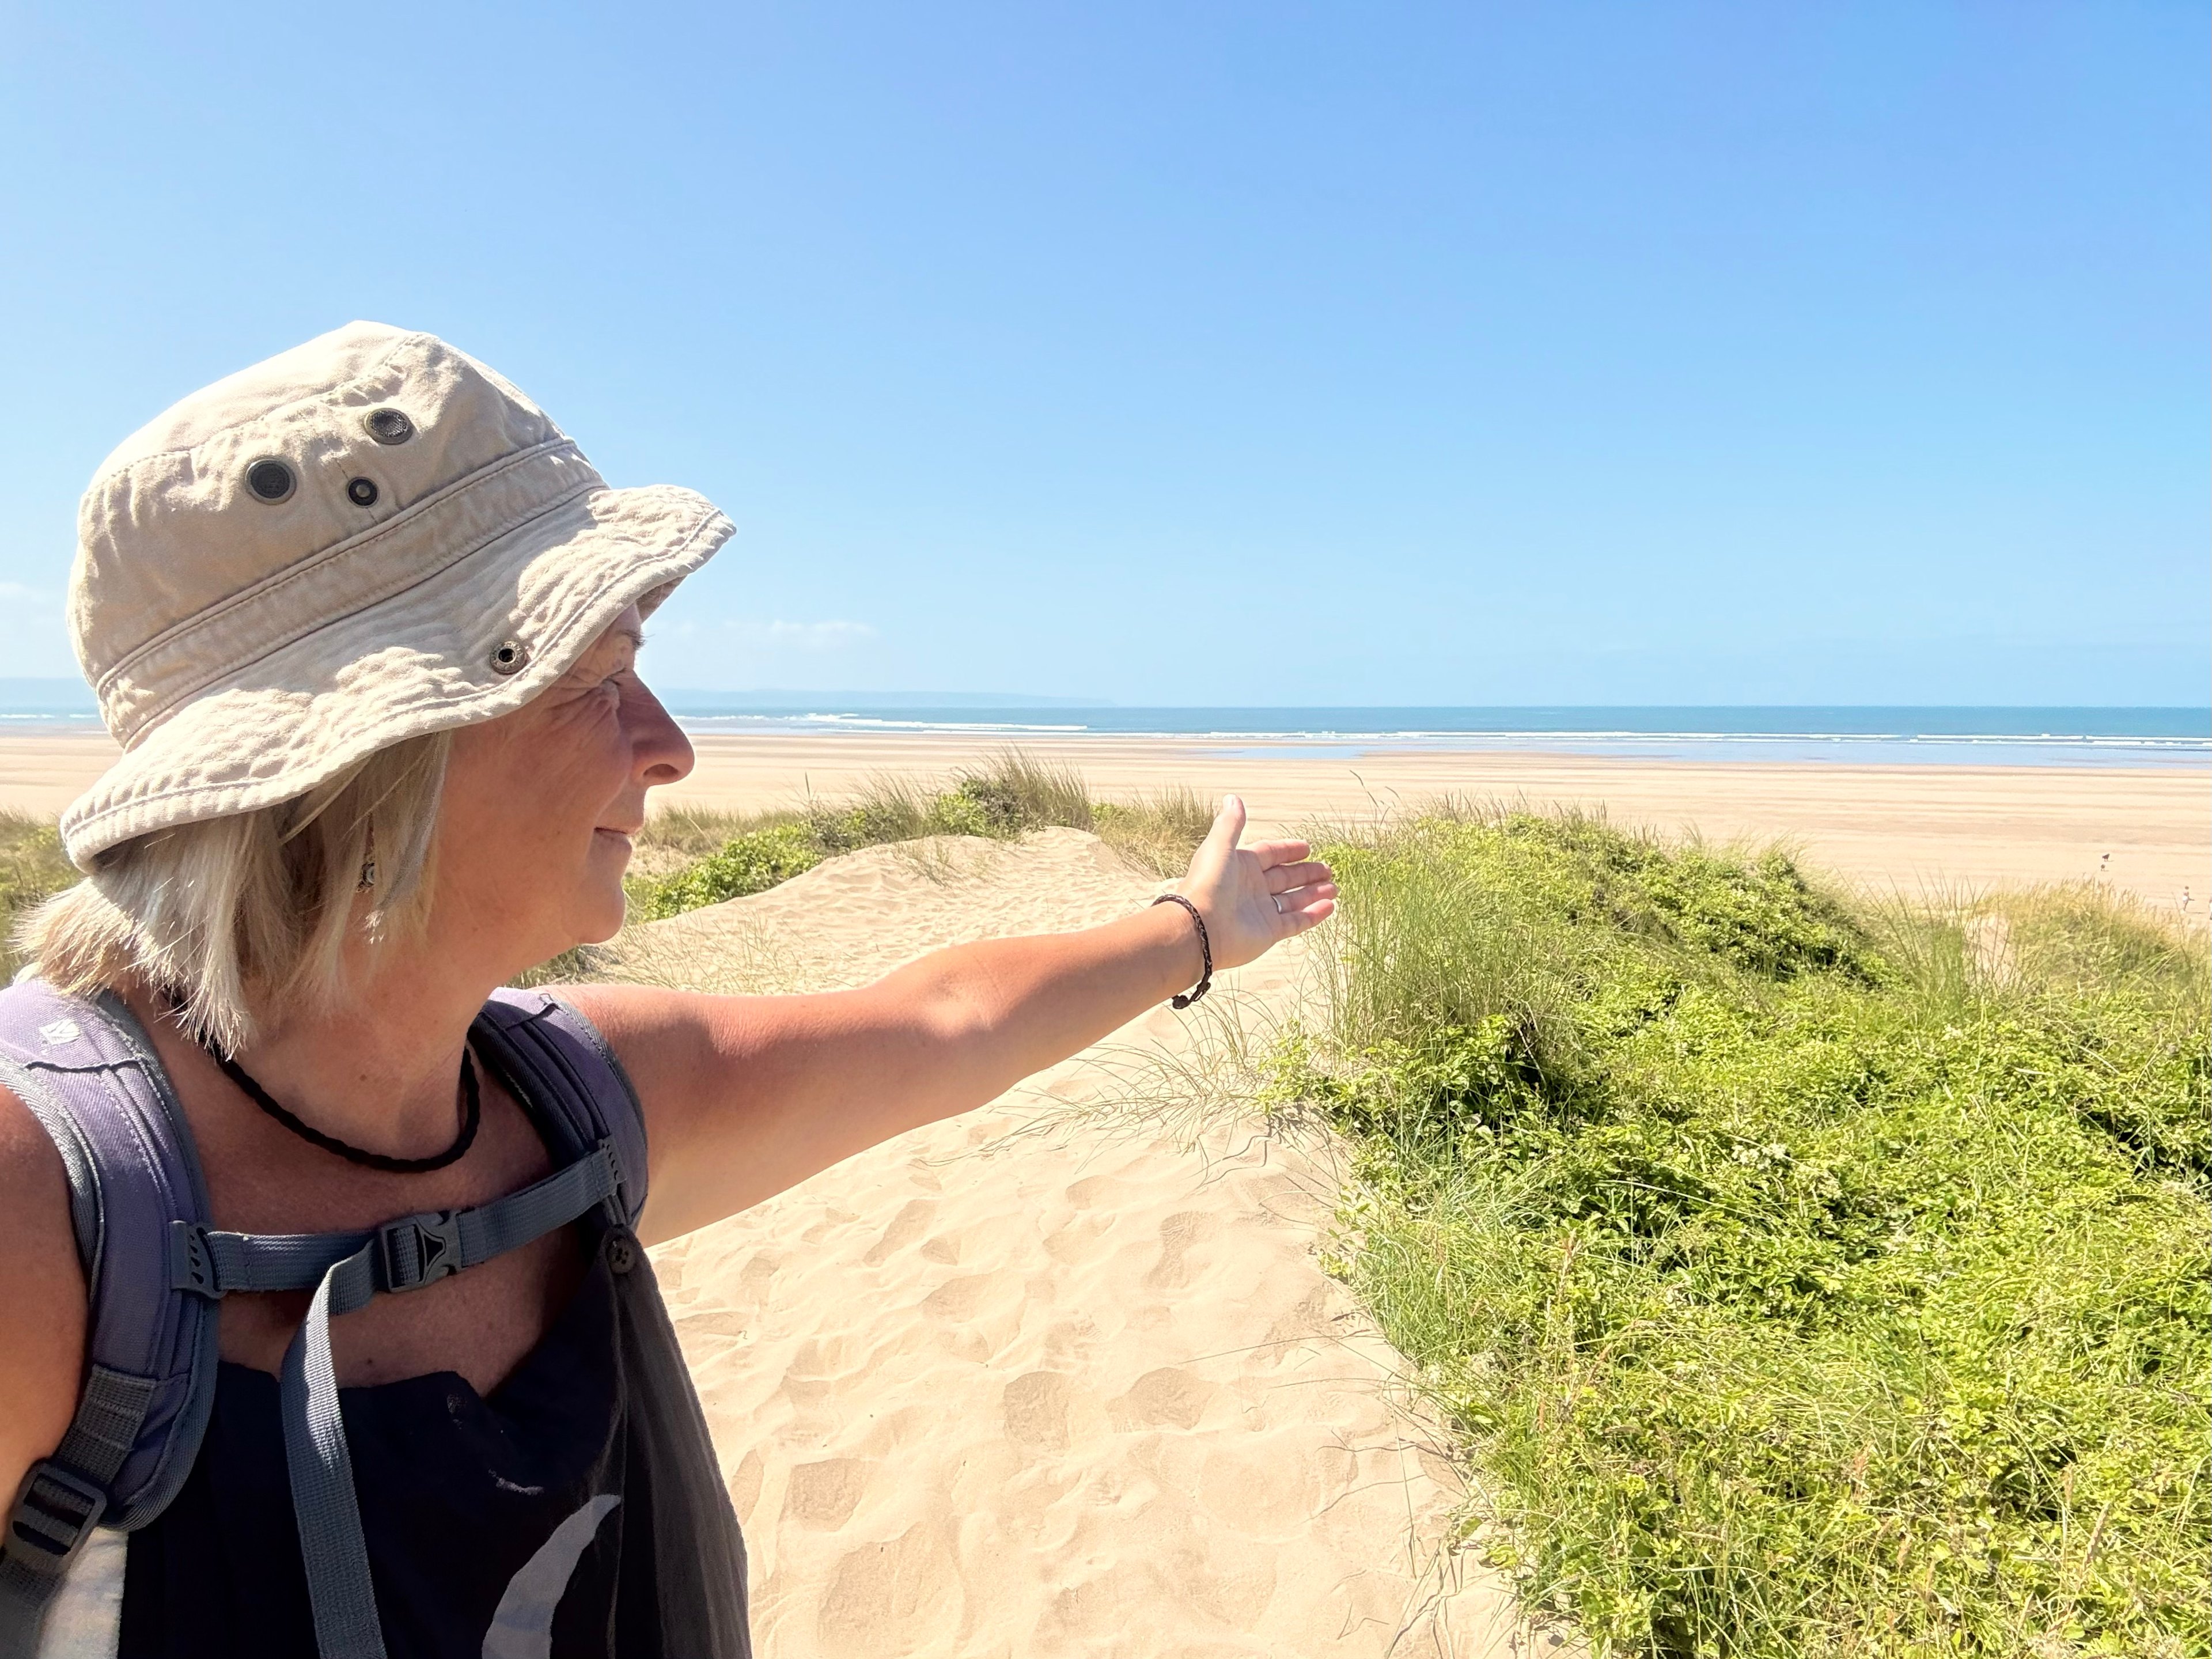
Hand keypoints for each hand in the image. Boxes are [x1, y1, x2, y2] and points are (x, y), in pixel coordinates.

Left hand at [1172, 795, 1335, 972]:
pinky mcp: (1269, 932)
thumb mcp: (1220, 845)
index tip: (1307, 848)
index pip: (1269, 855)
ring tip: (1334, 887)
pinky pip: (1296, 922)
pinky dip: (1313, 915)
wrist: (1199, 927)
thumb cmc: (1208, 883)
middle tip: (1328, 869)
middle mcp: (1251, 888)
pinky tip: (1330, 906)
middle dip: (1306, 873)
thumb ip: (1231, 823)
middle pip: (1285, 877)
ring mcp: (1261, 911)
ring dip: (1314, 893)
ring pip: (1293, 900)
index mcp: (1240, 866)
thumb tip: (1233, 798)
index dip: (1288, 851)